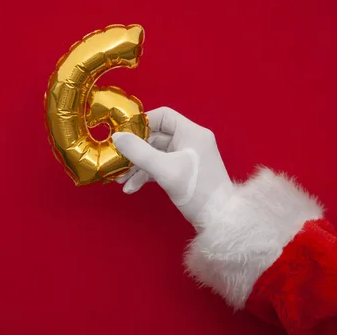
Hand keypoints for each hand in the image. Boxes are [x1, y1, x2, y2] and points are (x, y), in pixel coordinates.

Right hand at [111, 107, 232, 224]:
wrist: (219, 219)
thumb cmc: (196, 190)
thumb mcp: (164, 170)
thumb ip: (139, 152)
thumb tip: (117, 136)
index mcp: (191, 132)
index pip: (163, 116)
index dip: (141, 123)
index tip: (123, 135)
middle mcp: (190, 141)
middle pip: (156, 137)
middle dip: (135, 150)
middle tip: (117, 160)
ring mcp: (187, 157)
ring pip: (156, 154)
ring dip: (138, 166)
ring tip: (121, 180)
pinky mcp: (184, 172)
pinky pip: (161, 167)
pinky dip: (147, 175)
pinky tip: (131, 188)